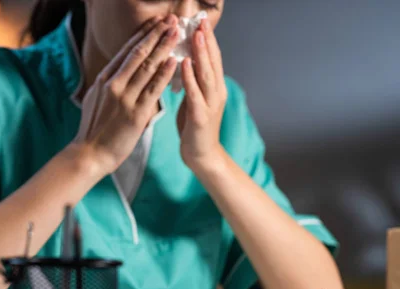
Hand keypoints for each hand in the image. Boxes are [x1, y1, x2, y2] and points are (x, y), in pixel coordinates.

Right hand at [72, 16, 179, 175]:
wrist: (89, 154)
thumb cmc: (95, 130)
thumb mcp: (96, 99)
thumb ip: (109, 85)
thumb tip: (117, 73)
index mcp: (105, 79)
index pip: (127, 50)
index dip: (144, 34)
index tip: (157, 22)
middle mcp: (114, 84)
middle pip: (138, 53)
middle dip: (156, 34)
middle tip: (171, 19)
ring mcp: (124, 98)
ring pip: (147, 67)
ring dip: (164, 47)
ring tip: (176, 32)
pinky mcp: (135, 114)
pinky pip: (152, 89)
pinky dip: (164, 74)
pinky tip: (174, 61)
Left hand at [177, 18, 227, 169]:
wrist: (202, 156)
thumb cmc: (195, 128)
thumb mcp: (196, 100)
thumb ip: (194, 82)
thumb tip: (186, 62)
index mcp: (214, 88)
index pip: (213, 58)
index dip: (208, 39)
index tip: (201, 20)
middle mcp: (216, 93)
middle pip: (213, 62)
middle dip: (206, 40)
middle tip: (201, 20)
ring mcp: (210, 105)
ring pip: (206, 75)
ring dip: (201, 54)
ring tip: (195, 35)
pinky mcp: (200, 117)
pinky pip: (195, 94)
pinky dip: (189, 78)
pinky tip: (183, 64)